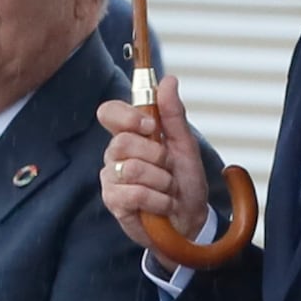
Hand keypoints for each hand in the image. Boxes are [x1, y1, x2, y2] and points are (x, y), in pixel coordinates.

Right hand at [97, 76, 214, 238]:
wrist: (190, 219)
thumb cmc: (185, 181)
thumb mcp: (185, 145)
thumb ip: (173, 114)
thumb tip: (168, 81)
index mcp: (131, 135)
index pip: (109, 112)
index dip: (126, 116)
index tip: (149, 125)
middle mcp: (115, 154)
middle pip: (122, 142)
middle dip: (157, 156)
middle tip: (168, 168)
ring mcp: (111, 178)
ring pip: (132, 169)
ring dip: (162, 182)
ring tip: (168, 189)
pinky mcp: (113, 201)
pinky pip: (135, 193)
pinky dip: (159, 200)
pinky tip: (162, 204)